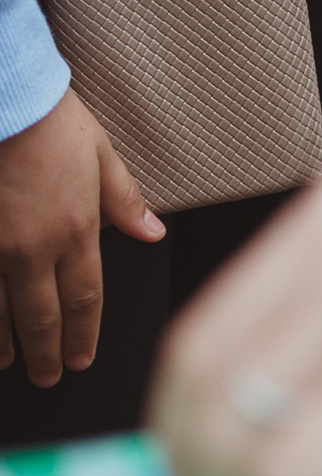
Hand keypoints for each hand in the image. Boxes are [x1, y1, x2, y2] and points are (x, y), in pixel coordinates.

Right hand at [0, 91, 162, 384]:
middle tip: (49, 377)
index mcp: (76, 229)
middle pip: (41, 315)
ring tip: (7, 363)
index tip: (82, 358)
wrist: (2, 98)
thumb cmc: (49, 120)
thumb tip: (152, 233)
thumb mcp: (102, 155)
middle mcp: (32, 247)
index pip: (85, 298)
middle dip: (47, 352)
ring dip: (3, 342)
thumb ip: (125, 201)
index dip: (84, 334)